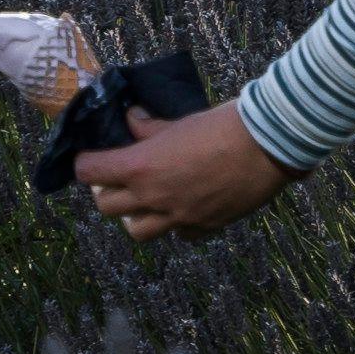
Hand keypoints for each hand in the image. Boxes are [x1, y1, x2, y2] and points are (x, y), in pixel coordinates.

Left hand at [63, 100, 295, 240]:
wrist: (268, 145)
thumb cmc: (222, 125)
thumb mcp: (177, 121)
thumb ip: (147, 127)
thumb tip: (130, 119)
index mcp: (140, 167)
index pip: (89, 171)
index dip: (86, 163)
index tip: (91, 157)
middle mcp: (153, 198)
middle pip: (106, 206)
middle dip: (106, 191)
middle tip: (117, 178)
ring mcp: (178, 217)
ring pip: (137, 231)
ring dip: (135, 216)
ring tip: (145, 201)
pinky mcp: (204, 227)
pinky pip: (178, 235)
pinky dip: (176, 225)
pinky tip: (184, 207)